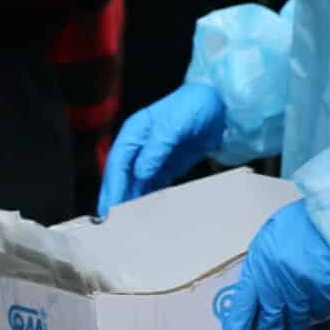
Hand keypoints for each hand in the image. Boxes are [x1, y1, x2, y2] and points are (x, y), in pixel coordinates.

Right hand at [97, 81, 226, 215]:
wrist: (220, 105)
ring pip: (136, 183)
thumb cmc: (194, 106)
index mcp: (134, 132)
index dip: (113, 186)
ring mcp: (152, 157)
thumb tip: (141, 173)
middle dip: (116, 198)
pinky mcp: (166, 166)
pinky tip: (147, 214)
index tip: (109, 207)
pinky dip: (149, 199)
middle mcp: (139, 146)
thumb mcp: (175, 123)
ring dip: (132, 202)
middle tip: (112, 224)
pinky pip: (153, 186)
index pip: (118, 162)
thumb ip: (157, 147)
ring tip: (128, 224)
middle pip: (123, 176)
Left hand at [218, 200, 329, 329]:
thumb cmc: (298, 223)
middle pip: (269, 327)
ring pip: (296, 324)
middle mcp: (275, 289)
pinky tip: (320, 308)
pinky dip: (318, 310)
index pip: (241, 312)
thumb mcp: (269, 238)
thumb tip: (261, 285)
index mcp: (257, 272)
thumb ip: (263, 264)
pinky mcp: (323, 297)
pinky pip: (319, 310)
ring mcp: (300, 296)